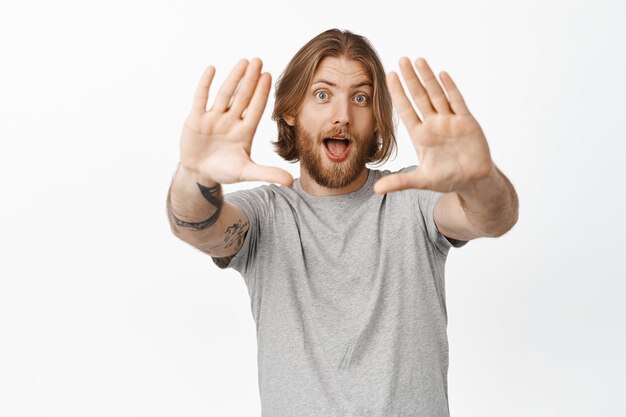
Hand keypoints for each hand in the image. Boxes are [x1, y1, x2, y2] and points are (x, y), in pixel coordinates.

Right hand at [179, 58, 293, 186]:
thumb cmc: (224, 171)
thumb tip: (291, 182)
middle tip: (259, 61)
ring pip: (225, 94)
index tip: (269, 76)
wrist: (199, 173)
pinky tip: (212, 69)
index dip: (262, 93)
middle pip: (242, 97)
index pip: (255, 108)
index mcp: (244, 131)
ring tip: (243, 62)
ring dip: (233, 78)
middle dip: (250, 80)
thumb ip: (267, 173)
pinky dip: (205, 84)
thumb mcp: (246, 172)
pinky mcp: (196, 119)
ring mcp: (213, 118)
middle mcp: (230, 120)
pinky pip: (201, 98)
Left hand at [374, 57, 493, 194]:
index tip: (389, 76)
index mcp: (420, 136)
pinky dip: (450, 88)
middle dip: (410, 79)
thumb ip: (399, 182)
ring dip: (428, 78)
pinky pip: (457, 102)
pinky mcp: (467, 122)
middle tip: (401, 60)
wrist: (473, 181)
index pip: (406, 110)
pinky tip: (442, 74)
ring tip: (418, 60)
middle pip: (419, 97)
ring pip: (437, 95)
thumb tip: (376, 190)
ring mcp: (450, 121)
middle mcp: (434, 124)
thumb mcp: (421, 181)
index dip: (398, 93)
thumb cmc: (447, 179)